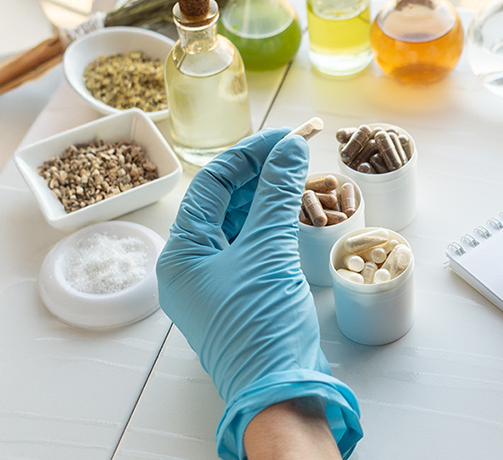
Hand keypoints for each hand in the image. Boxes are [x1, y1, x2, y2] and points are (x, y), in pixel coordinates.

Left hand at [156, 129, 361, 458]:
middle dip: (258, 173)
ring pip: (237, 222)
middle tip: (296, 151)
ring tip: (298, 175)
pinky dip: (271, 223)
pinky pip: (251, 245)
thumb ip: (277, 194)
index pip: (210, 185)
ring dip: (266, 196)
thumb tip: (289, 149)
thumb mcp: (268, 251)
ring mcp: (215, 281)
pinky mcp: (239, 292)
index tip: (286, 138)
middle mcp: (190, 265)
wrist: (280, 387)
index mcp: (181, 253)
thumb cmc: (262, 325)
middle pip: (221, 201)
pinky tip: (293, 208)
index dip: (249, 154)